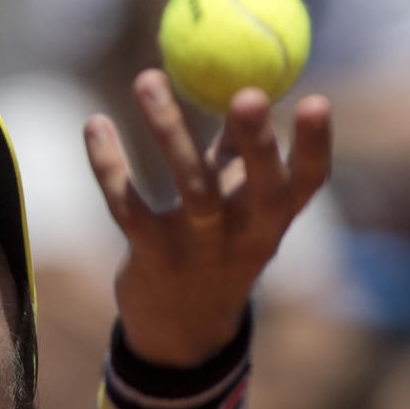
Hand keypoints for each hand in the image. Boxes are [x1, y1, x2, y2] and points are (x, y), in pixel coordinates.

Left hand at [84, 69, 331, 365]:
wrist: (180, 331)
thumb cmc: (215, 248)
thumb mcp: (237, 206)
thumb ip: (238, 152)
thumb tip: (244, 78)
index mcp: (272, 221)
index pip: (307, 182)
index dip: (313, 146)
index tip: (314, 101)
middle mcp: (244, 239)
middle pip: (259, 189)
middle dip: (257, 142)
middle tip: (248, 93)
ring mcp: (199, 253)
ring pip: (192, 190)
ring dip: (171, 130)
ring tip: (147, 78)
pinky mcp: (152, 259)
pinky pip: (129, 207)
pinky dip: (110, 165)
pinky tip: (95, 124)